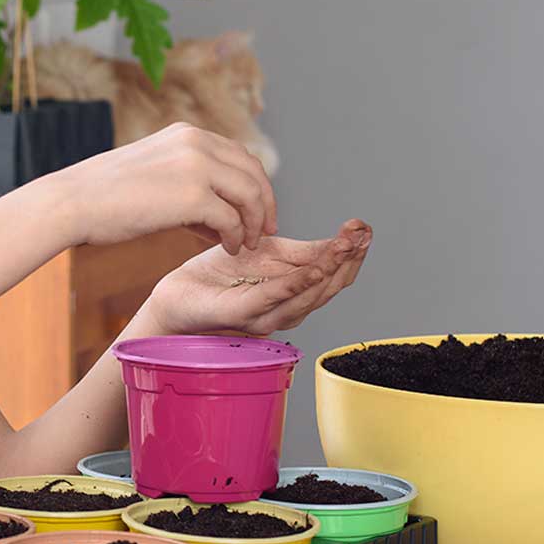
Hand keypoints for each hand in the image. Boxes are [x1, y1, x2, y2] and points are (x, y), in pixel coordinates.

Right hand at [50, 123, 276, 253]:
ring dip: (252, 223)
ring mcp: (197, 167)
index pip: (240, 156)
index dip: (255, 185)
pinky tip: (226, 249)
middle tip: (264, 230)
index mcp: (187, 134)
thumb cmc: (104, 196)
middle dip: (264, 204)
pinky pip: (231, 219)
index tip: (255, 211)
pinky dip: (234, 237)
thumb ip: (189, 185)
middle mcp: (196, 142)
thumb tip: (220, 215)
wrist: (72, 202)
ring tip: (245, 244)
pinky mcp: (192, 196)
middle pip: (254, 172)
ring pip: (250, 195)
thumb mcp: (153, 175)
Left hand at [147, 219, 371, 335]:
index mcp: (295, 293)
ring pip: (310, 294)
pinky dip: (298, 284)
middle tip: (363, 233)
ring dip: (332, 268)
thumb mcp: (267, 252)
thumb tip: (342, 238)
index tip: (365, 227)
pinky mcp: (243, 315)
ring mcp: (267, 315)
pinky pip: (276, 298)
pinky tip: (315, 270)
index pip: (334, 275)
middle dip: (350, 259)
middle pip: (329, 287)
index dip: (352, 253)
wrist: (178, 293)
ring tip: (348, 245)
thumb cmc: (219, 276)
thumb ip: (302, 251)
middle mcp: (287, 309)